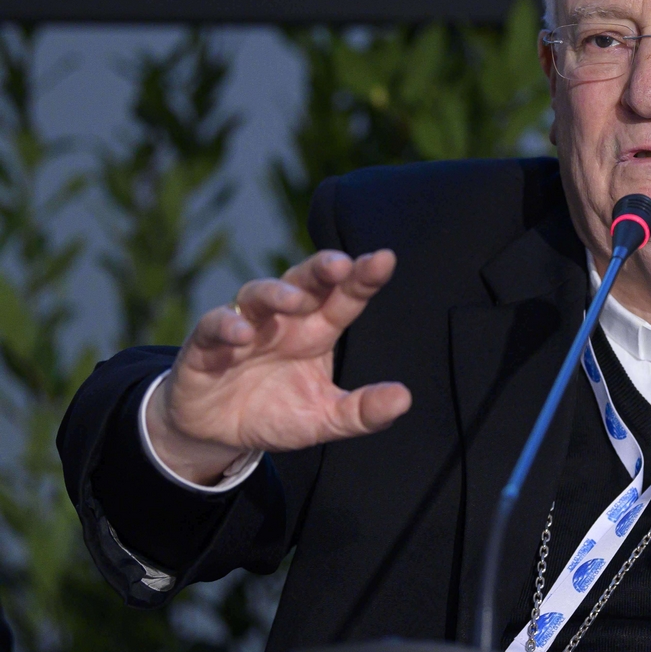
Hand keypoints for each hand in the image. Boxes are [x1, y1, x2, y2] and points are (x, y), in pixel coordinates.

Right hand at [147, 249, 410, 484]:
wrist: (216, 432)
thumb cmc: (276, 412)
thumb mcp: (323, 418)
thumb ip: (362, 411)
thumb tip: (404, 398)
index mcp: (317, 330)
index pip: (344, 297)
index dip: (363, 278)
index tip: (385, 259)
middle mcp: (283, 320)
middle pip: (303, 282)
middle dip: (320, 269)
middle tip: (340, 263)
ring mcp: (244, 328)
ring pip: (258, 295)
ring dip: (275, 294)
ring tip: (293, 301)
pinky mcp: (205, 346)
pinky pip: (213, 326)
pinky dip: (226, 326)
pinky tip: (241, 334)